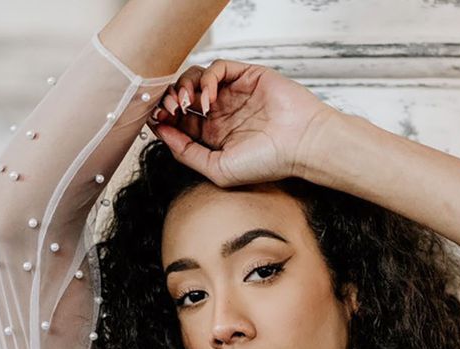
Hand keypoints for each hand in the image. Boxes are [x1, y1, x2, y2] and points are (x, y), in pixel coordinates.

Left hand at [148, 59, 338, 186]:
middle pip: (183, 96)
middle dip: (170, 100)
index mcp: (216, 136)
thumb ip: (187, 154)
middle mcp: (223, 113)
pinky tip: (208, 99)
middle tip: (169, 110)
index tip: (157, 120)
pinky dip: (206, 80)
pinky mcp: (247, 76)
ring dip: (184, 88)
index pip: (180, 120)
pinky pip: (217, 68)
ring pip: (196, 78)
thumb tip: (161, 133)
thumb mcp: (219, 170)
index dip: (164, 118)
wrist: (302, 145)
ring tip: (188, 105)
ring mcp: (234, 93)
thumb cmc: (269, 163)